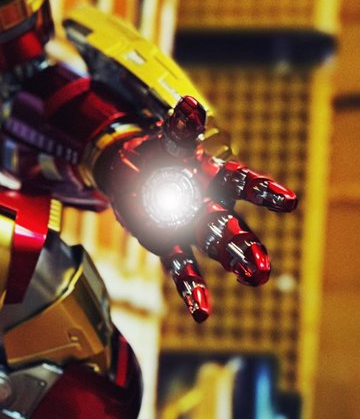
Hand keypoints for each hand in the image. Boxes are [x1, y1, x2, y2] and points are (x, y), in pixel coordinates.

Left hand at [94, 96, 296, 322]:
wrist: (130, 170)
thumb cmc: (158, 154)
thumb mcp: (167, 141)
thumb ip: (181, 130)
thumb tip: (191, 106)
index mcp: (214, 177)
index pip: (244, 184)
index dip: (264, 191)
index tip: (288, 201)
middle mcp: (210, 205)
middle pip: (232, 226)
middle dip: (245, 245)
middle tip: (262, 264)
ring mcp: (192, 228)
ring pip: (215, 249)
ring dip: (230, 264)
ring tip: (252, 280)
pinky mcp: (170, 245)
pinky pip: (182, 268)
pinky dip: (192, 288)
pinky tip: (201, 312)